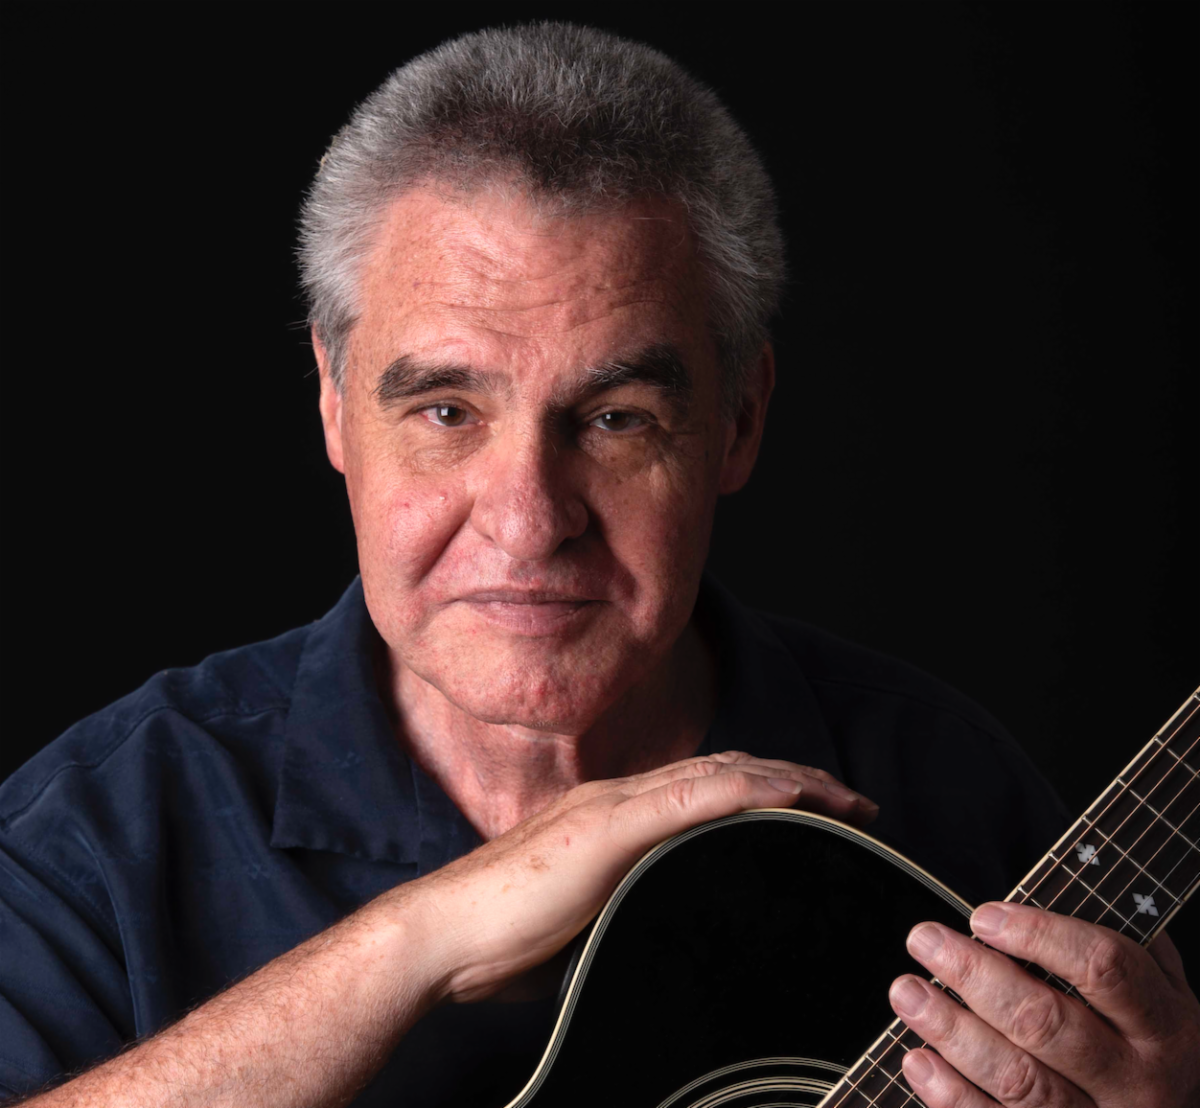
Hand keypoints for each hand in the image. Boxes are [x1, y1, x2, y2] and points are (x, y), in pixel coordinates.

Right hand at [407, 751, 876, 1002]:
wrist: (443, 934)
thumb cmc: (502, 935)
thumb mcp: (583, 916)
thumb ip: (623, 903)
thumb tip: (661, 924)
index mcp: (616, 819)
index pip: (705, 788)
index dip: (767, 790)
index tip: (819, 811)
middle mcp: (619, 800)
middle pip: (725, 771)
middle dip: (795, 780)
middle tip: (854, 802)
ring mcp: (612, 810)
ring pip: (717, 774)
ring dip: (786, 780)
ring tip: (842, 798)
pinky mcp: (604, 833)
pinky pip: (688, 799)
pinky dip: (743, 790)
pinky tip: (786, 795)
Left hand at [888, 902, 1199, 1105]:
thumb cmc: (1150, 1039)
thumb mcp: (1159, 991)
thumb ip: (1114, 945)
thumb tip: (1041, 894)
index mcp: (1165, 1026)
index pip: (1103, 968)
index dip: (1039, 936)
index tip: (982, 916)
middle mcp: (1138, 1082)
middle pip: (1047, 1024)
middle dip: (975, 976)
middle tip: (924, 939)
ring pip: (1020, 1081)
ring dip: (953, 1033)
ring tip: (906, 993)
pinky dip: (953, 1097)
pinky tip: (917, 1061)